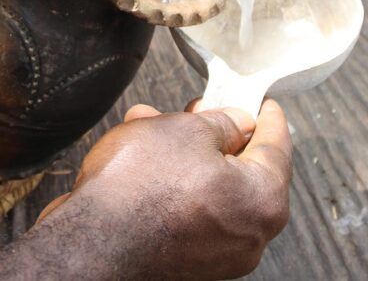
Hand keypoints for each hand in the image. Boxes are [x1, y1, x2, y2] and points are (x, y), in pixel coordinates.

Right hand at [37, 100, 292, 280]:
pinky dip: (173, 183)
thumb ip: (220, 123)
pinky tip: (142, 159)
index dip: (267, 116)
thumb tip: (236, 123)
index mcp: (263, 199)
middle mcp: (249, 234)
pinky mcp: (187, 261)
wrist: (90, 244)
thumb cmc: (138, 190)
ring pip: (210, 187)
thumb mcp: (183, 130)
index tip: (264, 105)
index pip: (277, 146)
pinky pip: (191, 210)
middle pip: (240, 168)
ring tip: (148, 125)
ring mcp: (218, 253)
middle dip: (210, 132)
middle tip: (195, 109)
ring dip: (182, 153)